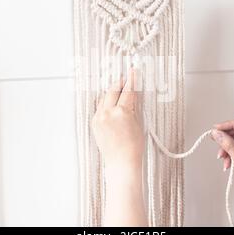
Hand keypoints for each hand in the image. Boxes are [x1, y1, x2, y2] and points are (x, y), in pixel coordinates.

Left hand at [92, 69, 146, 225]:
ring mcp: (99, 118)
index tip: (133, 71)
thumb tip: (133, 95)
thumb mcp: (139, 123)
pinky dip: (106, 103)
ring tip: (119, 89)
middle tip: (126, 78)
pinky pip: (100, 107)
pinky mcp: (94, 123)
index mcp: (121, 112)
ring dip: (112, 92)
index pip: (128, 91)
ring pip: (105, 98)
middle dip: (121, 83)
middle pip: (113, 90)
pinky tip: (111, 102)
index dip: (132, 79)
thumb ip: (134, 107)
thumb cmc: (133, 148)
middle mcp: (108, 113)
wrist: (121, 163)